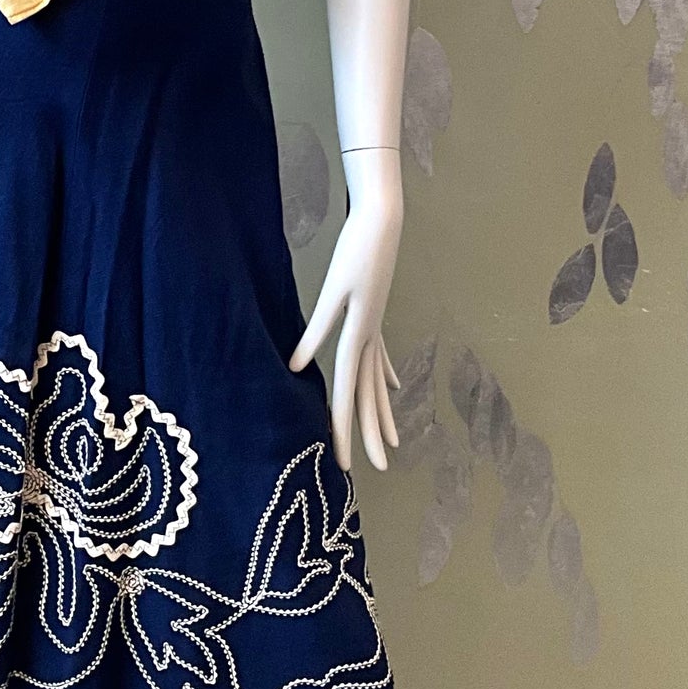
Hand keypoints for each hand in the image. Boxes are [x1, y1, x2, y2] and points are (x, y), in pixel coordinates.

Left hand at [290, 147, 403, 473]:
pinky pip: (381, 356)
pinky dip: (385, 375)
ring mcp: (376, 327)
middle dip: (370, 434)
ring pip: (379, 381)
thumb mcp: (333, 290)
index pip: (348, 392)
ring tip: (392, 443)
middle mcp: (371, 337)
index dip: (342, 427)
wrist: (382, 219)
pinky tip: (393, 388)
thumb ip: (315, 330)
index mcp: (359, 334)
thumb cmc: (355, 250)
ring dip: (382, 412)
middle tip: (372, 469)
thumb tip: (294, 366)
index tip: (344, 460)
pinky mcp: (374, 315)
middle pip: (369, 395)